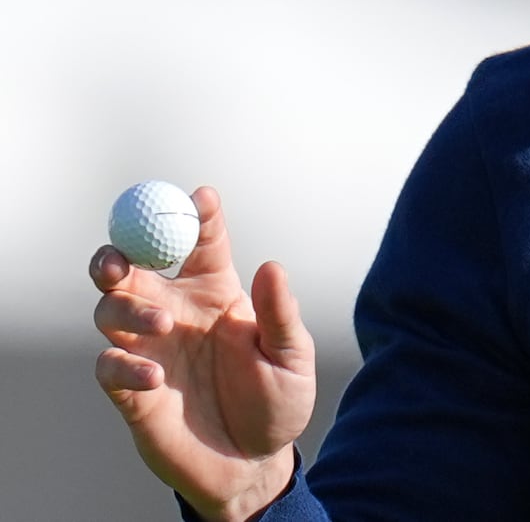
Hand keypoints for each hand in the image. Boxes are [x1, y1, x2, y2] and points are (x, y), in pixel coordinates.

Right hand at [91, 187, 316, 521]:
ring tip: (163, 323)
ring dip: (125, 308)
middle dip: (118, 251)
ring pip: (110, 309)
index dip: (196, 215)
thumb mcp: (292, 356)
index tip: (201, 196)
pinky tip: (155, 378)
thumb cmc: (278, 402)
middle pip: (131, 267)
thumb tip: (272, 266)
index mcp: (216, 293)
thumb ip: (280, 313)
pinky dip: (123, 366)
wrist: (255, 463)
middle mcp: (175, 312)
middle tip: (123, 256)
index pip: (200, 243)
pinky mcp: (132, 391)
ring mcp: (150, 349)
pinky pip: (108, 366)